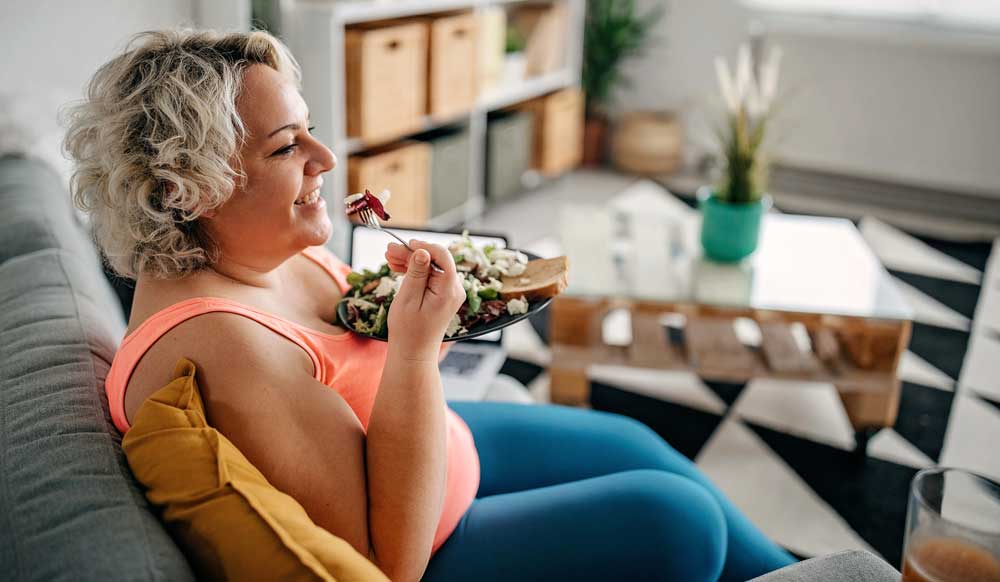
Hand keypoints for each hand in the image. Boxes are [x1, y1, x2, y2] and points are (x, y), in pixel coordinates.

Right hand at [384, 241, 464, 360]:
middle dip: (412, 253)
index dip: (424, 246)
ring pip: (431, 266)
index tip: (405, 243)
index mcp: (449, 290)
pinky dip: (415, 271)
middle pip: (435, 260)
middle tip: (388, 250)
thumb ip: (417, 274)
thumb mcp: (408, 300)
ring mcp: (450, 292)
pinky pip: (430, 276)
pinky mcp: (443, 295)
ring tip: (389, 258)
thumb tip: (423, 251)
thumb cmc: (408, 330)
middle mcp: (454, 289)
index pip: (443, 257)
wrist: (413, 352)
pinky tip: (397, 267)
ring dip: (411, 260)